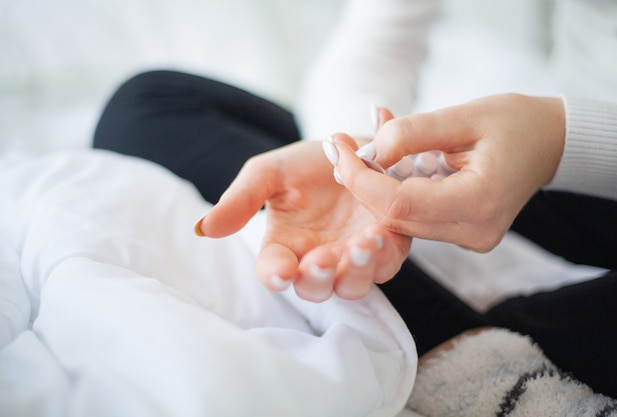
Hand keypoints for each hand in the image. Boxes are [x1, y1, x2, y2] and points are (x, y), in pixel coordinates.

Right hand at [195, 140, 411, 301]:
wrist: (355, 143)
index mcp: (284, 246)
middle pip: (315, 288)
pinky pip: (387, 262)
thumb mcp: (270, 173)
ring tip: (362, 243)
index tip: (281, 271)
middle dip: (319, 278)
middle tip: (323, 259)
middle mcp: (318, 258)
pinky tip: (380, 231)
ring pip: (354, 285)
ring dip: (357, 270)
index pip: (273, 271)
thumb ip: (240, 200)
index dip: (275, 275)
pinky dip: (384, 253)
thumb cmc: (308, 161)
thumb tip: (201, 229)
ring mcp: (353, 256)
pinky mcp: (387, 245)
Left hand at [333, 94, 564, 251]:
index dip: (360, 179)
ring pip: (401, 220)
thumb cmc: (512, 122)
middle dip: (360, 183)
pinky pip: (415, 218)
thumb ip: (410, 134)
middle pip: (394, 217)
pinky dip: (395, 192)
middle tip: (340, 147)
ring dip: (375, 188)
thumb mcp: (461, 115)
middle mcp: (473, 231)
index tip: (337, 148)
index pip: (398, 204)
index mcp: (478, 202)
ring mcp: (469, 238)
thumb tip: (364, 153)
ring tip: (363, 150)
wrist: (548, 142)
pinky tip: (388, 165)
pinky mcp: (463, 235)